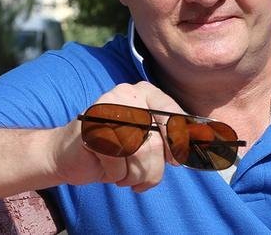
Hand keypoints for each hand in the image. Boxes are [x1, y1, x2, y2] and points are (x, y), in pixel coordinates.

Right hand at [50, 81, 183, 192]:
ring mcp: (108, 108)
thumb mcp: (146, 139)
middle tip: (144, 180)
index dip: (181, 142)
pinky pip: (117, 163)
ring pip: (140, 153)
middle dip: (153, 169)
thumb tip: (203, 144)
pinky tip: (107, 169)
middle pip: (157, 140)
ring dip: (135, 176)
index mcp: (146, 92)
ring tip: (125, 176)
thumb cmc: (113, 148)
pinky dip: (116, 175)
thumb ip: (169, 138)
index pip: (174, 116)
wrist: (67, 153)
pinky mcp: (91, 128)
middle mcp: (128, 94)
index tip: (179, 161)